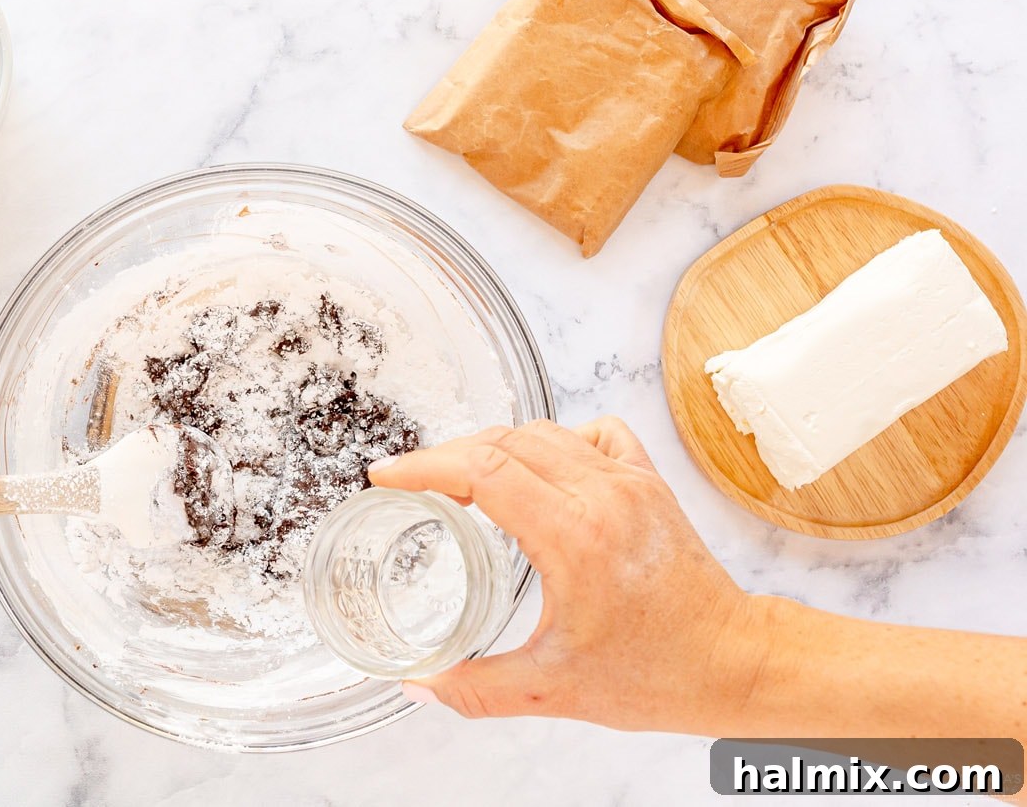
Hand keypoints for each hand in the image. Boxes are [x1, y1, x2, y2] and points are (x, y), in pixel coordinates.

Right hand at [368, 418, 768, 730]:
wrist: (733, 662)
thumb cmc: (659, 674)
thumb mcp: (553, 690)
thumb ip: (476, 689)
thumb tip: (420, 685)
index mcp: (575, 537)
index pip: (483, 471)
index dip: (425, 466)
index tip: (389, 476)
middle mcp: (603, 496)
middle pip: (504, 442)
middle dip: (447, 456)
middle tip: (413, 481)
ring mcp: (629, 482)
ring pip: (544, 432)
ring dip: (494, 446)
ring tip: (461, 477)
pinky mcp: (648, 482)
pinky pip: (593, 433)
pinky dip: (554, 440)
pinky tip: (538, 469)